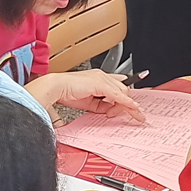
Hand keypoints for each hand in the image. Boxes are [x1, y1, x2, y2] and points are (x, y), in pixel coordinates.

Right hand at [29, 71, 145, 122]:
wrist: (56, 87)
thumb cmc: (66, 93)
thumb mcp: (87, 103)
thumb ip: (99, 106)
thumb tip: (108, 111)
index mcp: (98, 78)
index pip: (118, 84)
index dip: (126, 95)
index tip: (134, 105)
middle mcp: (102, 76)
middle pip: (123, 89)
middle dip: (127, 103)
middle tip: (128, 114)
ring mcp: (102, 79)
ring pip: (124, 92)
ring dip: (128, 106)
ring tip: (130, 115)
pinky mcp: (101, 84)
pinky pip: (119, 95)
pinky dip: (127, 103)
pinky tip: (133, 110)